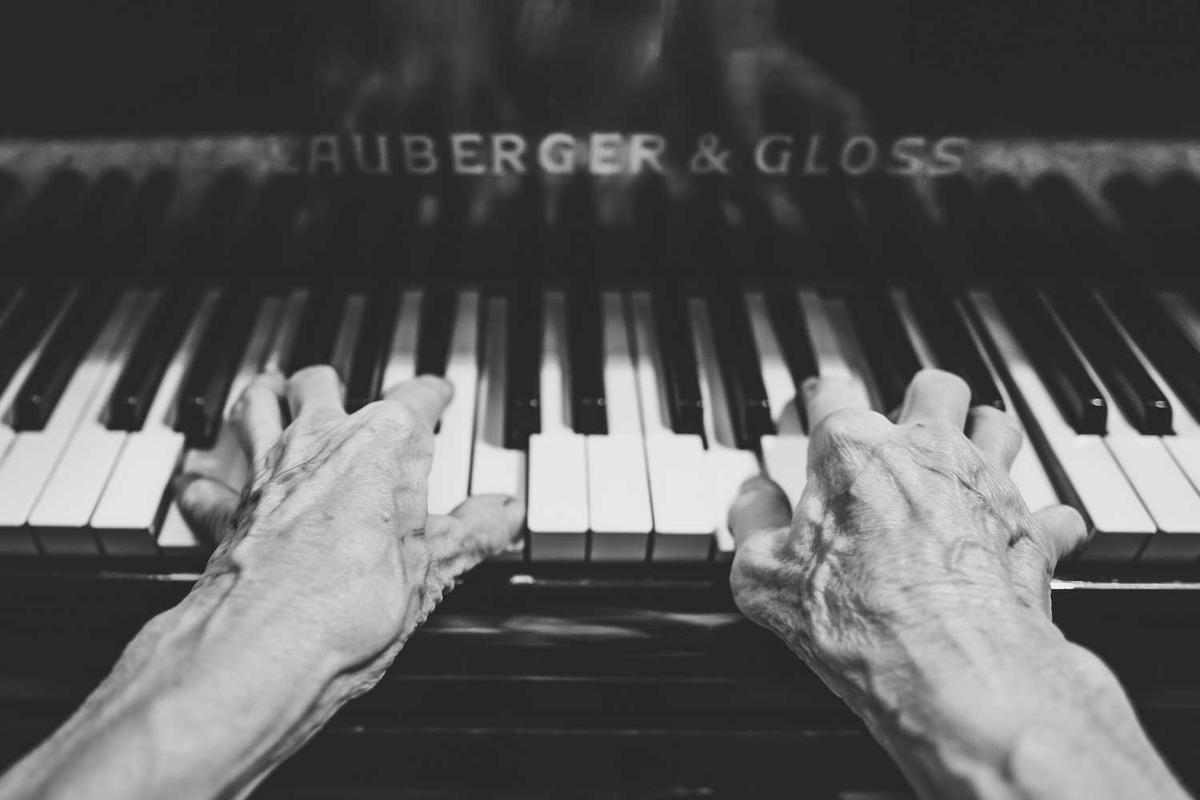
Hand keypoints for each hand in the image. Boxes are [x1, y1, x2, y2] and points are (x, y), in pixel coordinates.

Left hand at [175, 366, 522, 687]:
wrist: (270, 643)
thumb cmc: (351, 601)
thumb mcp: (435, 567)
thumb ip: (473, 532)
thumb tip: (503, 514)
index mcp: (384, 444)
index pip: (416, 399)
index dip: (432, 395)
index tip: (438, 395)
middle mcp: (321, 441)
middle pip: (319, 384)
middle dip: (330, 383)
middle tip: (340, 388)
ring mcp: (268, 471)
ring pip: (255, 406)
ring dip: (262, 399)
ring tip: (267, 392)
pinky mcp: (228, 511)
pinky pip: (209, 485)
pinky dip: (207, 484)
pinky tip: (203, 486)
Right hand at [729, 369, 1087, 715]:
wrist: (952, 666)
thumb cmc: (859, 618)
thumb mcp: (763, 577)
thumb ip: (751, 523)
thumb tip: (751, 499)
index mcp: (852, 451)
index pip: (830, 393)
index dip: (817, 400)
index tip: (813, 409)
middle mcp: (925, 451)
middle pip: (936, 387)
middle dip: (921, 400)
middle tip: (905, 425)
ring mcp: (985, 485)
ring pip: (1001, 424)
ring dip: (985, 438)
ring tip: (966, 460)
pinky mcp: (1032, 531)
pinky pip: (1053, 510)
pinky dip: (1040, 522)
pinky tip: (1025, 536)